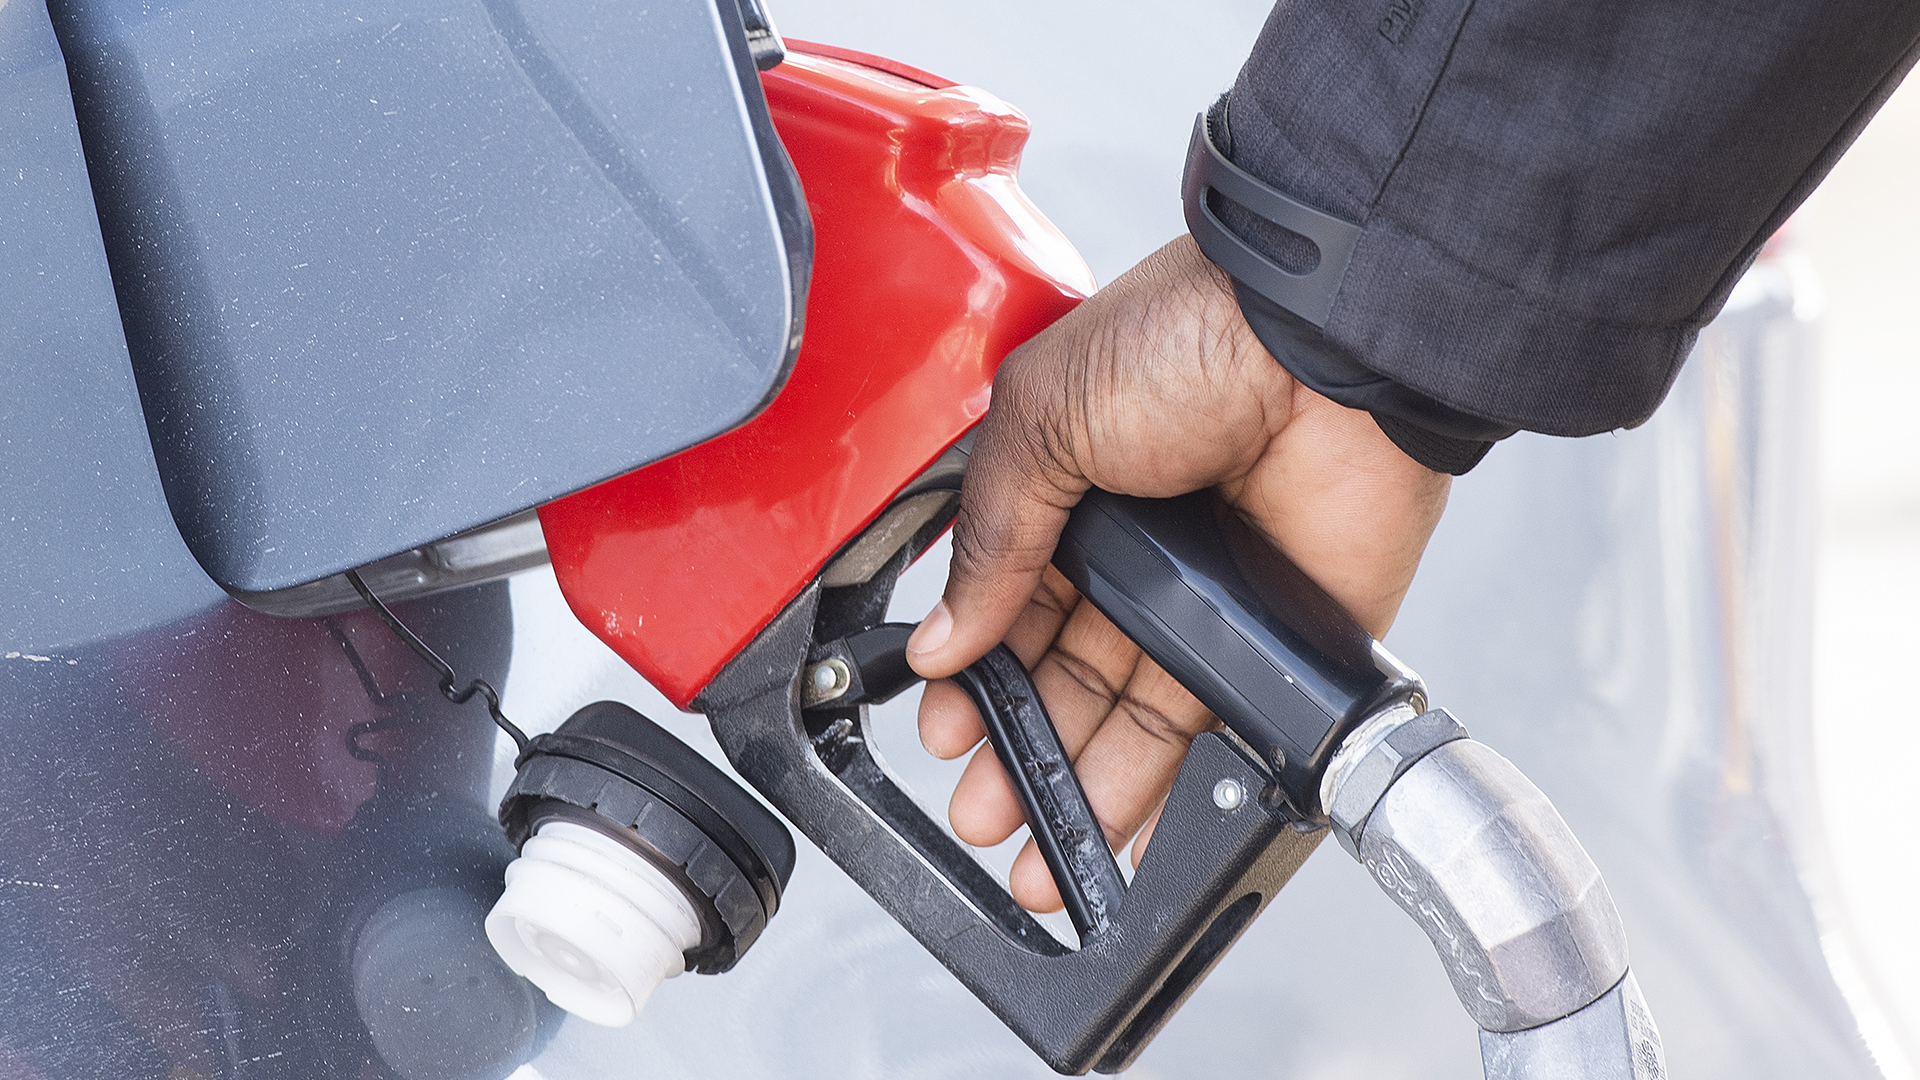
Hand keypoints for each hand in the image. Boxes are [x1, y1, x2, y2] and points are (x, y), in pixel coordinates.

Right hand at [904, 235, 1450, 912]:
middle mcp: (1136, 554)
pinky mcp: (1278, 640)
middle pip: (1064, 680)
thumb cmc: (1189, 338)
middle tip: (986, 813)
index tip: (946, 731)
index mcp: (1068, 495)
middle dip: (1019, 752)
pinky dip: (1180, 788)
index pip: (1005, 610)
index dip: (973, 677)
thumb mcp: (1040, 419)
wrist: (1325, 345)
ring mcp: (1207, 601)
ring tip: (1040, 856)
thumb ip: (989, 538)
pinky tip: (1128, 834)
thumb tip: (941, 639)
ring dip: (1083, 789)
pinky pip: (1221, 728)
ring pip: (1133, 720)